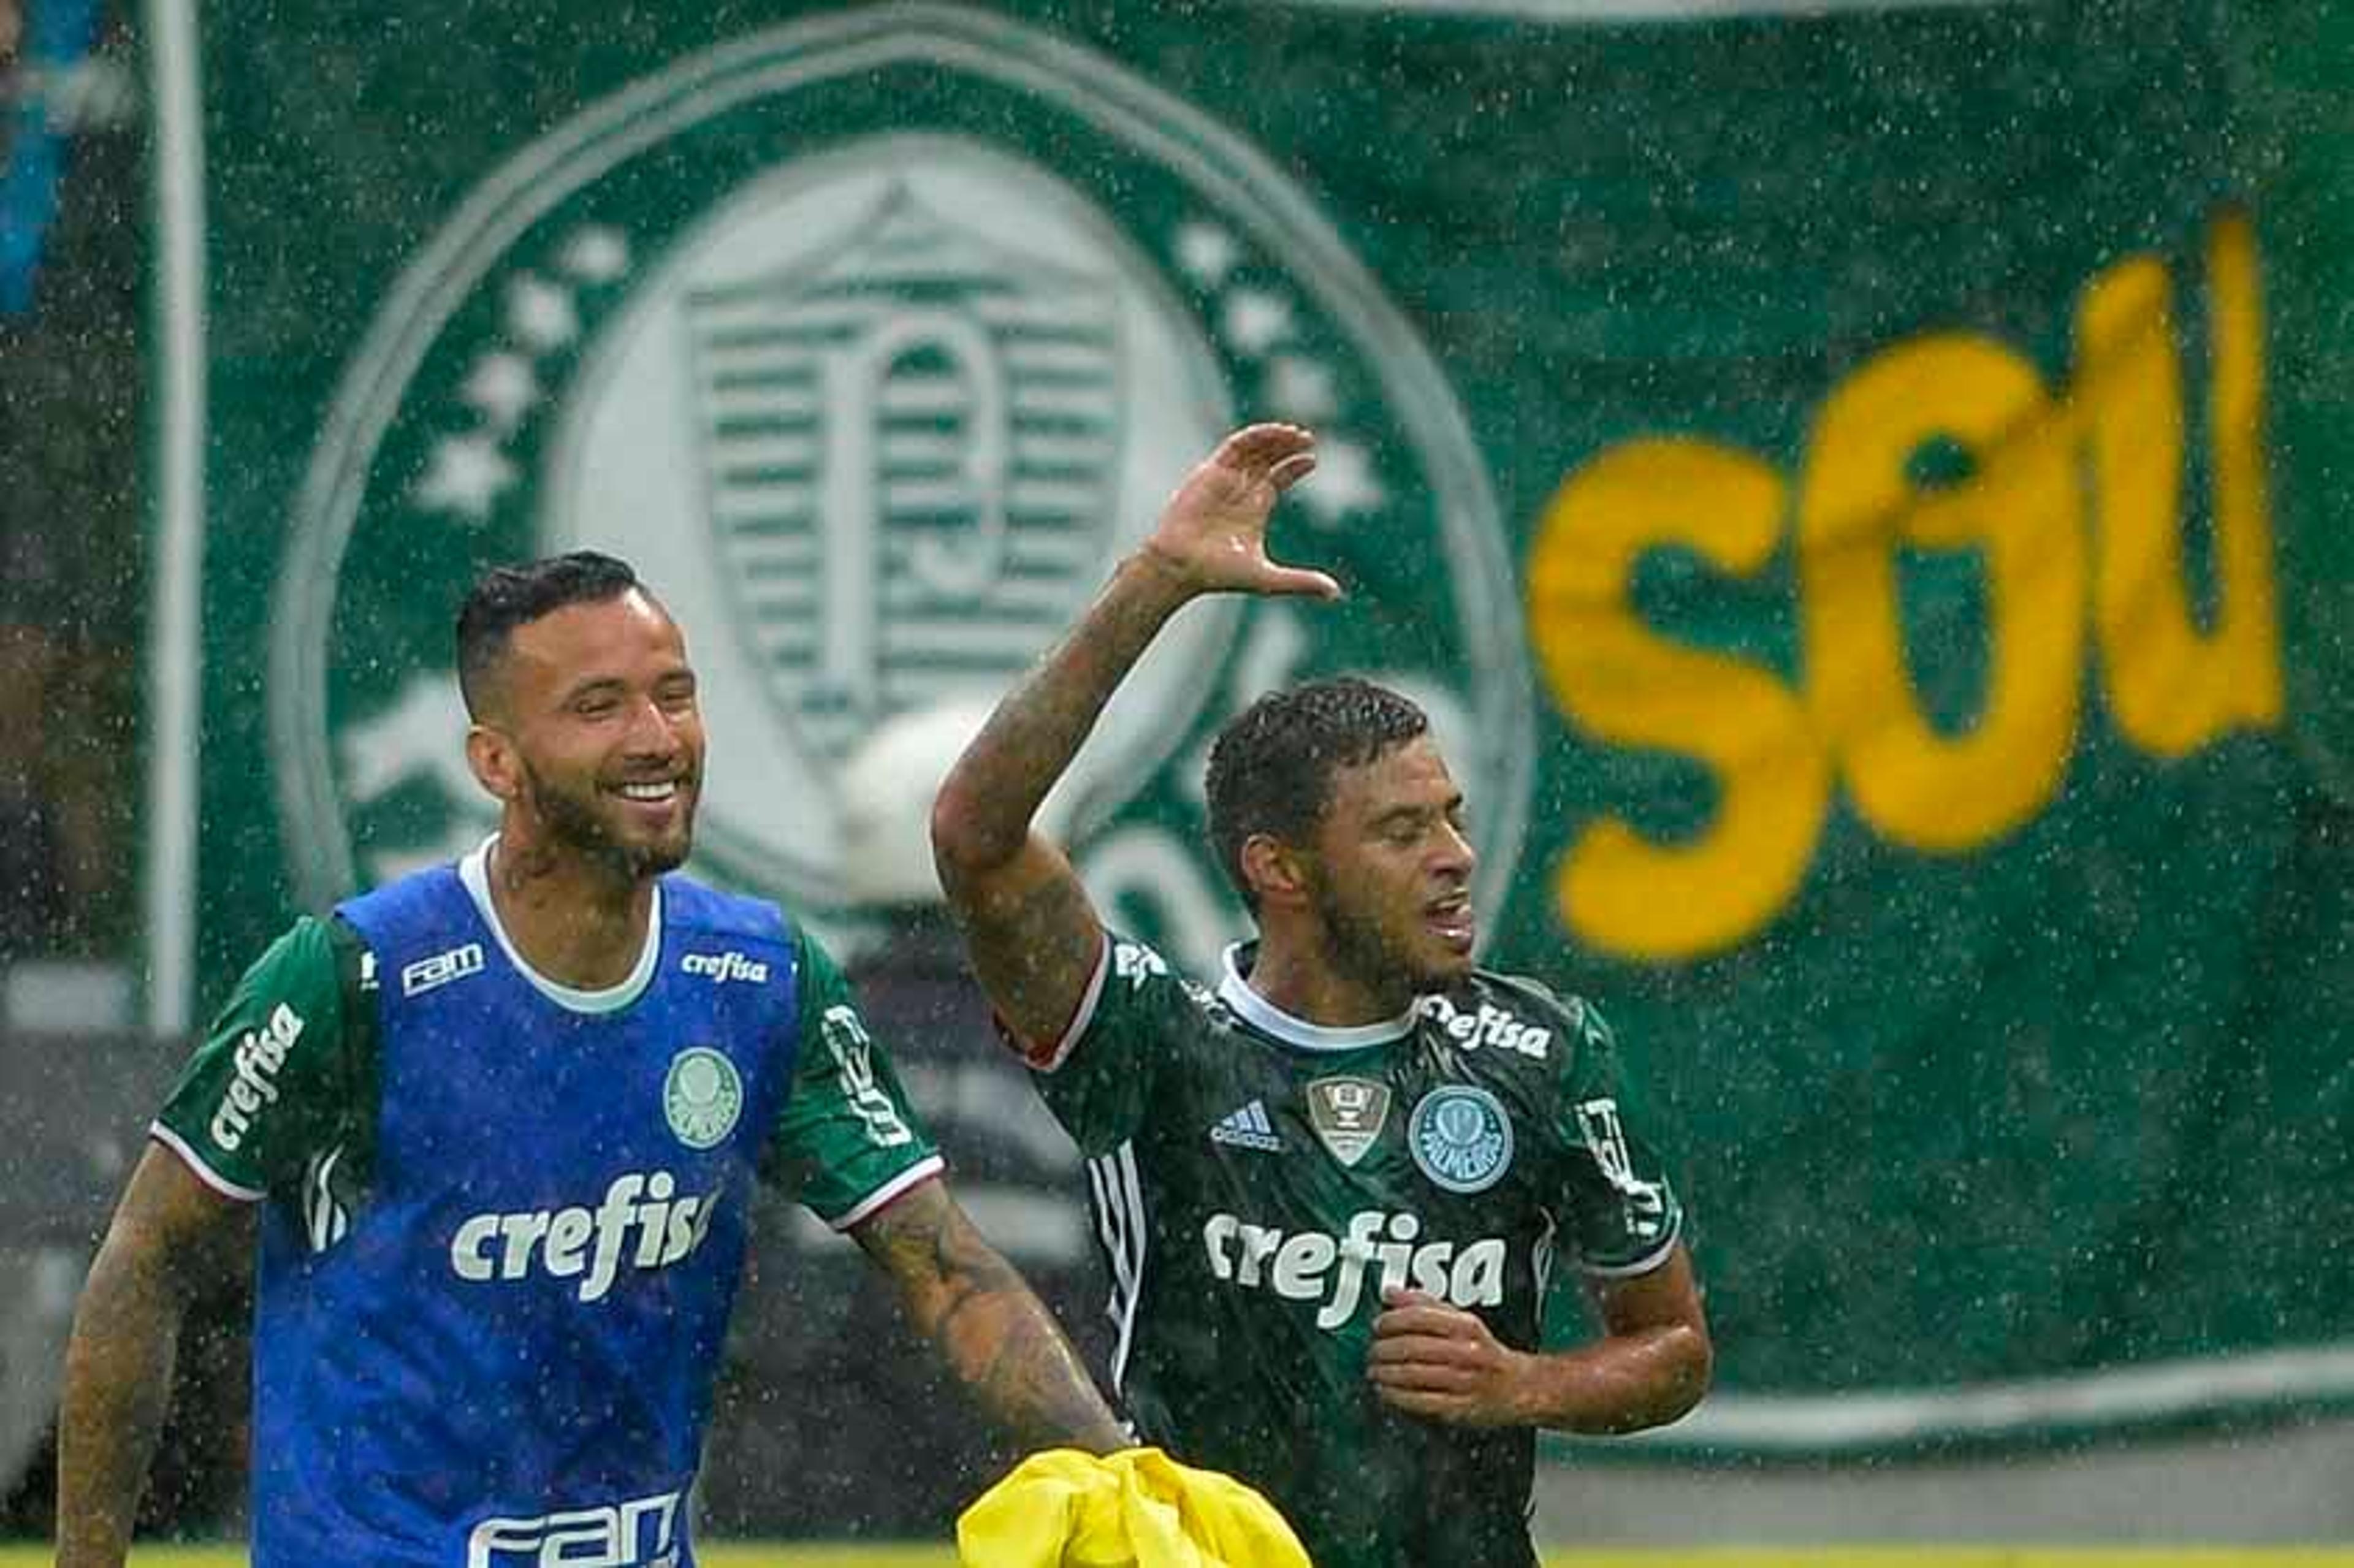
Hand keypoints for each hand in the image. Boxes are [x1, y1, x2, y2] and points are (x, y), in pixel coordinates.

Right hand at [1140, 423, 1340, 599]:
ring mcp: (1225, 479)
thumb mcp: (1268, 578)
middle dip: (1287, 447)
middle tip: (1308, 439)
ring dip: (1274, 438)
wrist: (1182, 566)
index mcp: (1255, 509)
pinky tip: (1274, 434)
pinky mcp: (1211, 472)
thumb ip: (1301, 582)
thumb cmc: (1219, 574)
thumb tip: (1335, 594)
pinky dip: (1255, 436)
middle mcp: (1241, 491)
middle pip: (1268, 459)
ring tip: (1297, 434)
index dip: (1295, 466)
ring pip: (1253, 449)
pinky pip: (1235, 446)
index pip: (1278, 478)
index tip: (1312, 459)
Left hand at [1367, 1288, 1529, 1426]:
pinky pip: (1421, 1402)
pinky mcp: (1460, 1408)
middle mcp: (1467, 1352)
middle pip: (1413, 1347)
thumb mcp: (1461, 1319)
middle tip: (1372, 1352)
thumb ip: (1424, 1303)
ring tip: (1374, 1371)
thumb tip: (1390, 1292)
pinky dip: (1397, 1397)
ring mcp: (1464, 1382)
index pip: (1420, 1317)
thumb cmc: (1484, 1351)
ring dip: (1385, 1374)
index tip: (1377, 1326)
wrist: (1519, 1388)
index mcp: (1466, 1326)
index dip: (1391, 1321)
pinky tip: (1386, 1392)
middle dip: (1384, 1350)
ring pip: (1414, 1375)